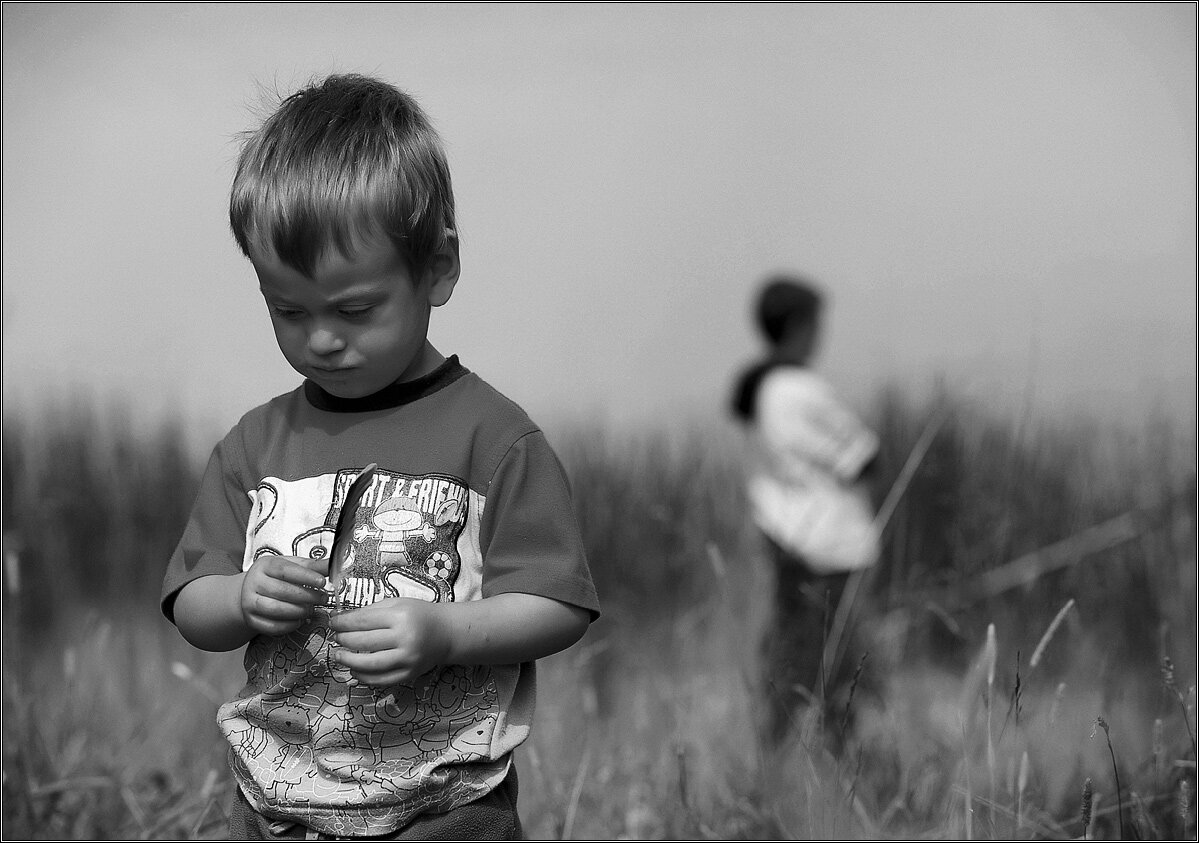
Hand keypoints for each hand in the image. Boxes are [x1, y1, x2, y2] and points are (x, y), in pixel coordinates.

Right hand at [239, 554, 328, 635]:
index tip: (322, 582)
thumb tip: (334, 564)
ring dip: (299, 611)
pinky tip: (299, 620)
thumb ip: (313, 566)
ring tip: (311, 609)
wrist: (251, 591)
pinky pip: (272, 626)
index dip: (305, 577)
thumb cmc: (276, 577)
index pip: (285, 570)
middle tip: (323, 598)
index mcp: (265, 565)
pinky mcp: (251, 619)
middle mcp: (254, 583)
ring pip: (276, 609)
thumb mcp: (292, 566)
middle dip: (307, 596)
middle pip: (282, 591)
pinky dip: (289, 625)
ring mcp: (249, 602)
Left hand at [328, 598, 451, 686]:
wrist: (446, 632)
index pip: (363, 621)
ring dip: (349, 661)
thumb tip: (341, 619)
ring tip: (338, 656)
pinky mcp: (409, 674)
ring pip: (370, 664)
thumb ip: (370, 611)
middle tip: (335, 638)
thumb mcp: (397, 604)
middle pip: (363, 642)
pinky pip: (381, 680)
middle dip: (343, 640)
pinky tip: (354, 671)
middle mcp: (405, 638)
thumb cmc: (419, 614)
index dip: (343, 623)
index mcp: (400, 616)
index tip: (332, 623)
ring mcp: (407, 659)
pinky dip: (364, 678)